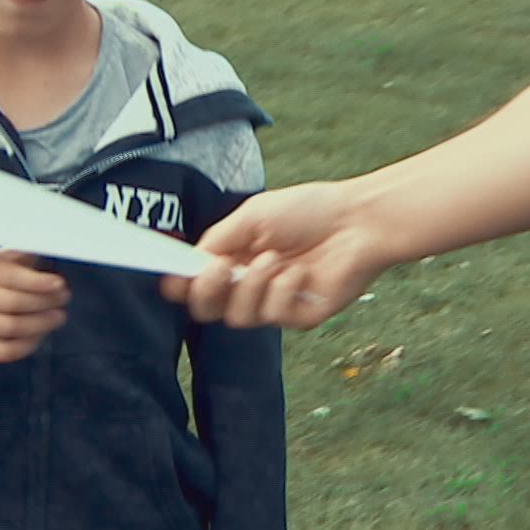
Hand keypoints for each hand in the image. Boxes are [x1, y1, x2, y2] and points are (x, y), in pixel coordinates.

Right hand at [0, 250, 68, 362]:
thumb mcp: (4, 259)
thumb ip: (26, 254)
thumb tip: (54, 245)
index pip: (12, 278)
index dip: (38, 282)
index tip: (60, 284)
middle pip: (14, 303)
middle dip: (45, 302)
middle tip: (63, 299)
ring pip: (11, 328)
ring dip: (42, 324)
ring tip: (58, 316)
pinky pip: (5, 351)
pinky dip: (28, 345)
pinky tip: (41, 334)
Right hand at [159, 181, 390, 328]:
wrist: (358, 221)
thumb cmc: (309, 211)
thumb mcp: (254, 215)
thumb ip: (219, 239)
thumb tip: (189, 261)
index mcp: (235, 258)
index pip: (195, 282)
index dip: (178, 284)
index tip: (170, 277)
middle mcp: (250, 284)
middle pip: (207, 309)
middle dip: (205, 291)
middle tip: (218, 268)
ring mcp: (274, 303)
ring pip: (237, 318)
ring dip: (250, 286)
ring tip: (273, 258)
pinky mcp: (300, 316)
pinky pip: (274, 317)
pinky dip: (282, 290)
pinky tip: (300, 271)